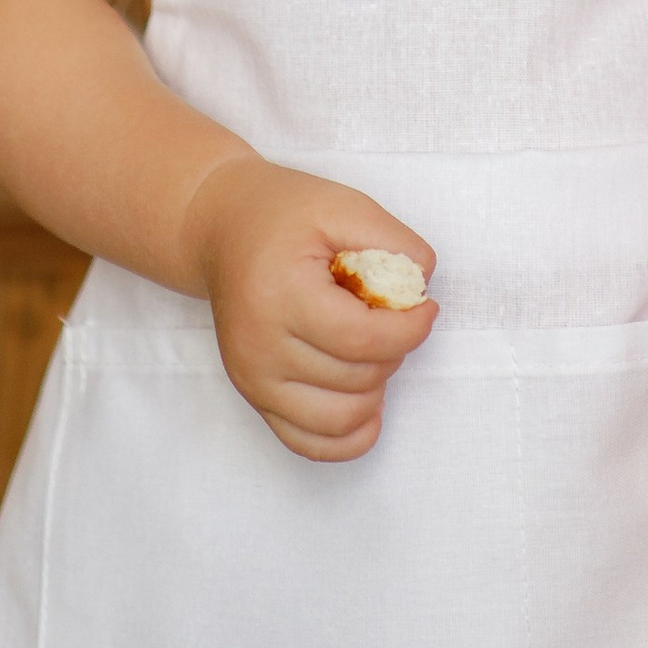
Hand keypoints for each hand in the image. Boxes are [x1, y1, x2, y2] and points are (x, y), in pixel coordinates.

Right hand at [183, 152, 436, 460]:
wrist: (221, 229)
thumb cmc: (283, 214)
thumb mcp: (341, 204)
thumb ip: (391, 240)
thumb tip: (422, 286)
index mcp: (280, 295)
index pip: (362, 338)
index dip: (409, 330)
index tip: (426, 307)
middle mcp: (259, 348)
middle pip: (357, 378)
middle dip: (393, 349)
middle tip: (390, 313)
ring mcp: (253, 380)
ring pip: (340, 419)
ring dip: (375, 388)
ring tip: (374, 348)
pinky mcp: (254, 398)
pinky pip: (308, 444)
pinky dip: (348, 437)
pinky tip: (368, 406)